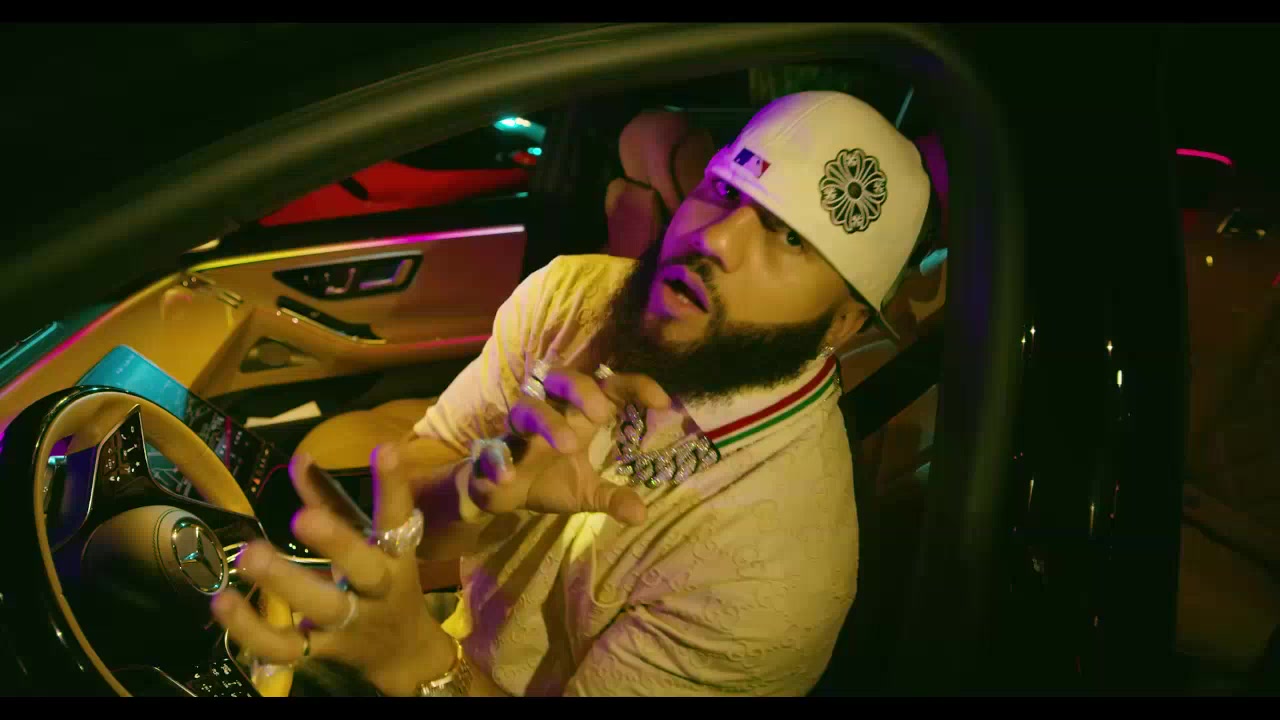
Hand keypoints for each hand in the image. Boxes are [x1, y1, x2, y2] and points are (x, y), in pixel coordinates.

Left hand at [211, 450, 455, 696]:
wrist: (402, 651)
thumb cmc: (382, 581)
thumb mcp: (369, 540)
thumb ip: (332, 500)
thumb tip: (300, 458)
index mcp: (395, 554)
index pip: (397, 516)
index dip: (393, 485)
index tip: (385, 450)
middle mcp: (379, 588)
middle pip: (364, 567)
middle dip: (336, 541)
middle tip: (301, 518)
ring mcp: (352, 622)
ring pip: (322, 606)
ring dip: (285, 582)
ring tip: (247, 556)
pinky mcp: (321, 650)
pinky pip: (285, 646)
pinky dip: (251, 629)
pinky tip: (222, 601)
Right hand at [473, 363, 669, 525]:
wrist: (500, 494)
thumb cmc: (548, 480)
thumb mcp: (585, 492)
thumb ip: (611, 498)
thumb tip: (640, 515)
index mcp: (576, 415)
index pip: (607, 387)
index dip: (634, 386)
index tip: (663, 402)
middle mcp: (549, 413)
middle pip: (561, 378)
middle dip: (581, 388)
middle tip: (604, 414)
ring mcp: (519, 431)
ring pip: (527, 408)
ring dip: (548, 422)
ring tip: (568, 445)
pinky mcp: (492, 452)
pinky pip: (492, 448)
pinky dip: (499, 459)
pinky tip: (508, 475)